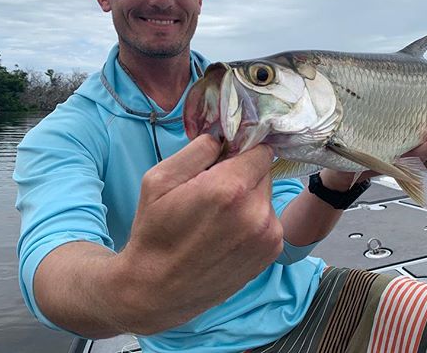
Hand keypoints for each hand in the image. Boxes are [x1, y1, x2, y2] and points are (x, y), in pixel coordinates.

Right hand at [118, 135, 282, 333]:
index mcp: (230, 188)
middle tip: (214, 192)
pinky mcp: (271, 252)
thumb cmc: (154, 233)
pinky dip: (254, 221)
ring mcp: (268, 235)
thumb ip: (198, 149)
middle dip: (243, 175)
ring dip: (249, 199)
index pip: (260, 149)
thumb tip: (224, 136)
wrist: (157, 290)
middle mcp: (257, 211)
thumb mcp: (160, 179)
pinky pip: (269, 220)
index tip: (224, 160)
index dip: (241, 151)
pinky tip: (228, 234)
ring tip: (218, 218)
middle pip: (263, 172)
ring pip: (266, 196)